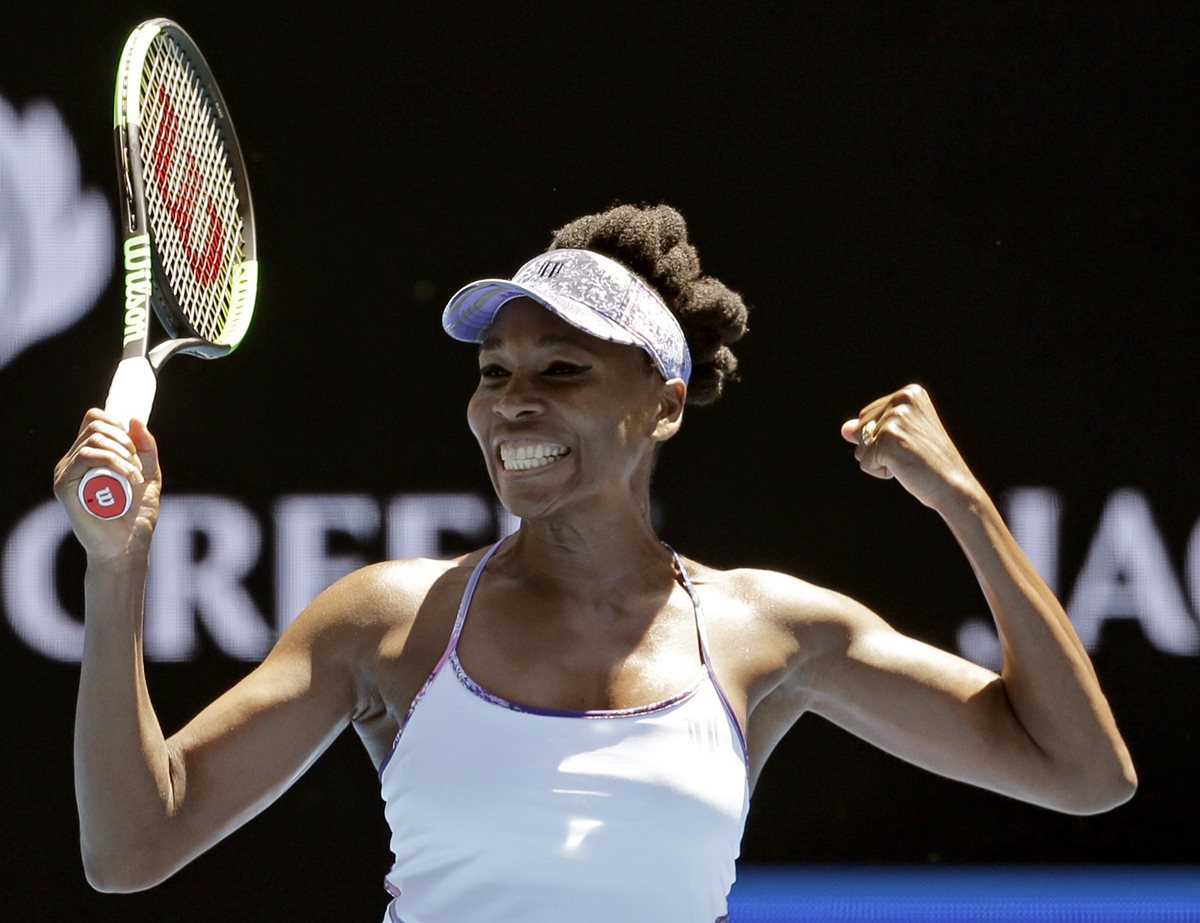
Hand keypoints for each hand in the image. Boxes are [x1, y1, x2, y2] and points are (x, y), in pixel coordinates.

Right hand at [53, 410, 161, 561]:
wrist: (128, 546)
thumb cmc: (137, 515)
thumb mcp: (149, 474)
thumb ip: (146, 448)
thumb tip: (134, 419)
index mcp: (91, 457)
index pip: (94, 420)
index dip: (116, 423)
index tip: (135, 445)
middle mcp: (75, 462)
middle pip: (95, 426)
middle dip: (125, 439)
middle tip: (139, 465)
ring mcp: (68, 473)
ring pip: (93, 440)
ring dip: (122, 453)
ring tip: (137, 476)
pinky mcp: (65, 485)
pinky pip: (87, 457)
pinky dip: (115, 462)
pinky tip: (131, 479)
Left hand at [841, 384, 978, 511]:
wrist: (953, 485)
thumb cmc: (928, 463)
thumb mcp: (899, 439)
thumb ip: (870, 429)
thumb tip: (844, 429)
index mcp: (909, 393)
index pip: (867, 416)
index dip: (882, 438)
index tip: (911, 443)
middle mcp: (902, 399)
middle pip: (861, 428)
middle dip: (877, 448)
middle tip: (910, 453)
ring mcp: (895, 418)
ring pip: (860, 447)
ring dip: (880, 461)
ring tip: (908, 460)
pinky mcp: (887, 439)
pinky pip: (864, 463)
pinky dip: (880, 472)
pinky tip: (904, 469)